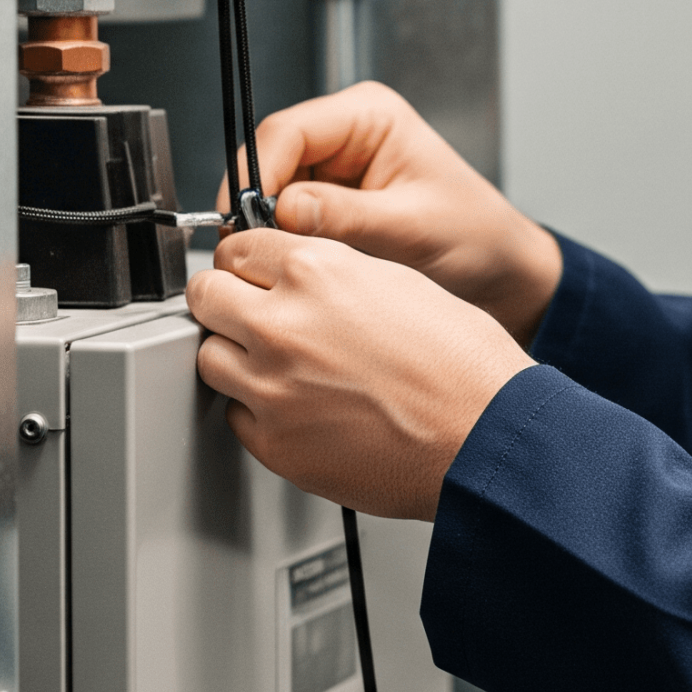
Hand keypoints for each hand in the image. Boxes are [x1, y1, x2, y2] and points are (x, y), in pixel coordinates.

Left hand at [189, 227, 534, 520]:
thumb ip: (331, 274)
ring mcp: (271, 388)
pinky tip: (299, 408)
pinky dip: (259, 411)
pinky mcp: (274, 443)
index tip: (254, 277)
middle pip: (206, 296)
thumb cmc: (463, 366)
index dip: (247, 264)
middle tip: (253, 316)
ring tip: (280, 367)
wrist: (485, 437)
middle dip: (226, 302)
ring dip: (236, 357)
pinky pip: (237, 415)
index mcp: (315, 273)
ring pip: (209, 358)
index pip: (236, 248)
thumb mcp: (399, 283)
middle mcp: (282, 325)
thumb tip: (295, 278)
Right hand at [230, 81, 561, 344]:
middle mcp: (347, 133)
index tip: (243, 220)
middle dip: (256, 205)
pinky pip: (286, 217)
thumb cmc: (476, 236)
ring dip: (269, 227)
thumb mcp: (412, 227)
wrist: (499, 270)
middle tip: (250, 250)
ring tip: (279, 264)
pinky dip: (284, 241)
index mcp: (370, 116)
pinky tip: (295, 265)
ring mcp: (335, 167)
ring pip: (271, 191)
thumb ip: (347, 217)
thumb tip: (285, 211)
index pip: (287, 131)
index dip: (255, 174)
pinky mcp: (330, 201)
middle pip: (269, 159)